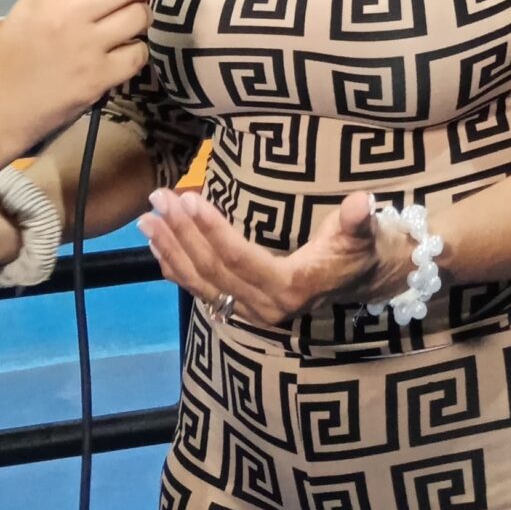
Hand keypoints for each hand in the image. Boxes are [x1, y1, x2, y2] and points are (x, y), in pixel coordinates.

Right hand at [0, 0, 154, 149]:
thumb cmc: (7, 58)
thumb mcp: (28, 10)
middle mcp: (68, 16)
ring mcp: (86, 48)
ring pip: (138, 16)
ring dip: (144, 14)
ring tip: (136, 18)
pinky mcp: (98, 79)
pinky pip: (138, 54)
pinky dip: (138, 50)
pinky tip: (128, 51)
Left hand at [138, 187, 407, 326]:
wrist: (360, 280)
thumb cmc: (359, 249)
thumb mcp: (363, 233)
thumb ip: (358, 220)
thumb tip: (361, 202)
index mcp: (290, 286)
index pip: (240, 257)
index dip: (213, 230)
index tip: (189, 198)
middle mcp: (265, 306)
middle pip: (213, 269)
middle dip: (182, 233)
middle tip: (160, 198)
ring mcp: (249, 311)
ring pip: (200, 282)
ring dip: (171, 249)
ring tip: (147, 218)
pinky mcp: (240, 307)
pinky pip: (200, 290)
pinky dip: (175, 268)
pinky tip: (156, 245)